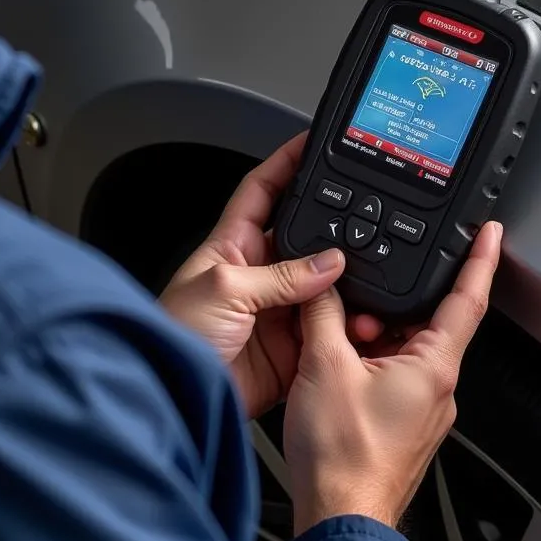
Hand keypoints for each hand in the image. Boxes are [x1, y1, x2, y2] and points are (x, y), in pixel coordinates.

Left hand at [160, 133, 384, 418]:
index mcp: (232, 246)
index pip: (263, 190)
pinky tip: (360, 321)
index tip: (312, 142)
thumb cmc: (175, 335)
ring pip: (324, 286)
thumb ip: (279, 274)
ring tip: (365, 280)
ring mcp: (276, 312)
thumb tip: (328, 261)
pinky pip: (328, 330)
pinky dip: (347, 327)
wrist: (177, 398)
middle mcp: (258, 275)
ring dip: (346, 285)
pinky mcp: (290, 348)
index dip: (286, 163)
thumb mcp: (224, 288)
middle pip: (304, 238)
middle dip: (333, 230)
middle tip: (361, 222)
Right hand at [282, 221, 501, 535]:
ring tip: (340, 333)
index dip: (481, 260)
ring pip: (406, 349)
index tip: (491, 232)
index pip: (469, 299)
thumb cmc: (344, 460)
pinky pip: (393, 374)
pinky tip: (338, 362)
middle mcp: (437, 387)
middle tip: (360, 294)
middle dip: (395, 301)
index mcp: (434, 366)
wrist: (341, 520)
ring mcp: (422, 408)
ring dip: (376, 332)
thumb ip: (325, 314)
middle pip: (427, 321)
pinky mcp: (403, 424)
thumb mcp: (324, 367)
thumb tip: (324, 284)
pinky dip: (370, 358)